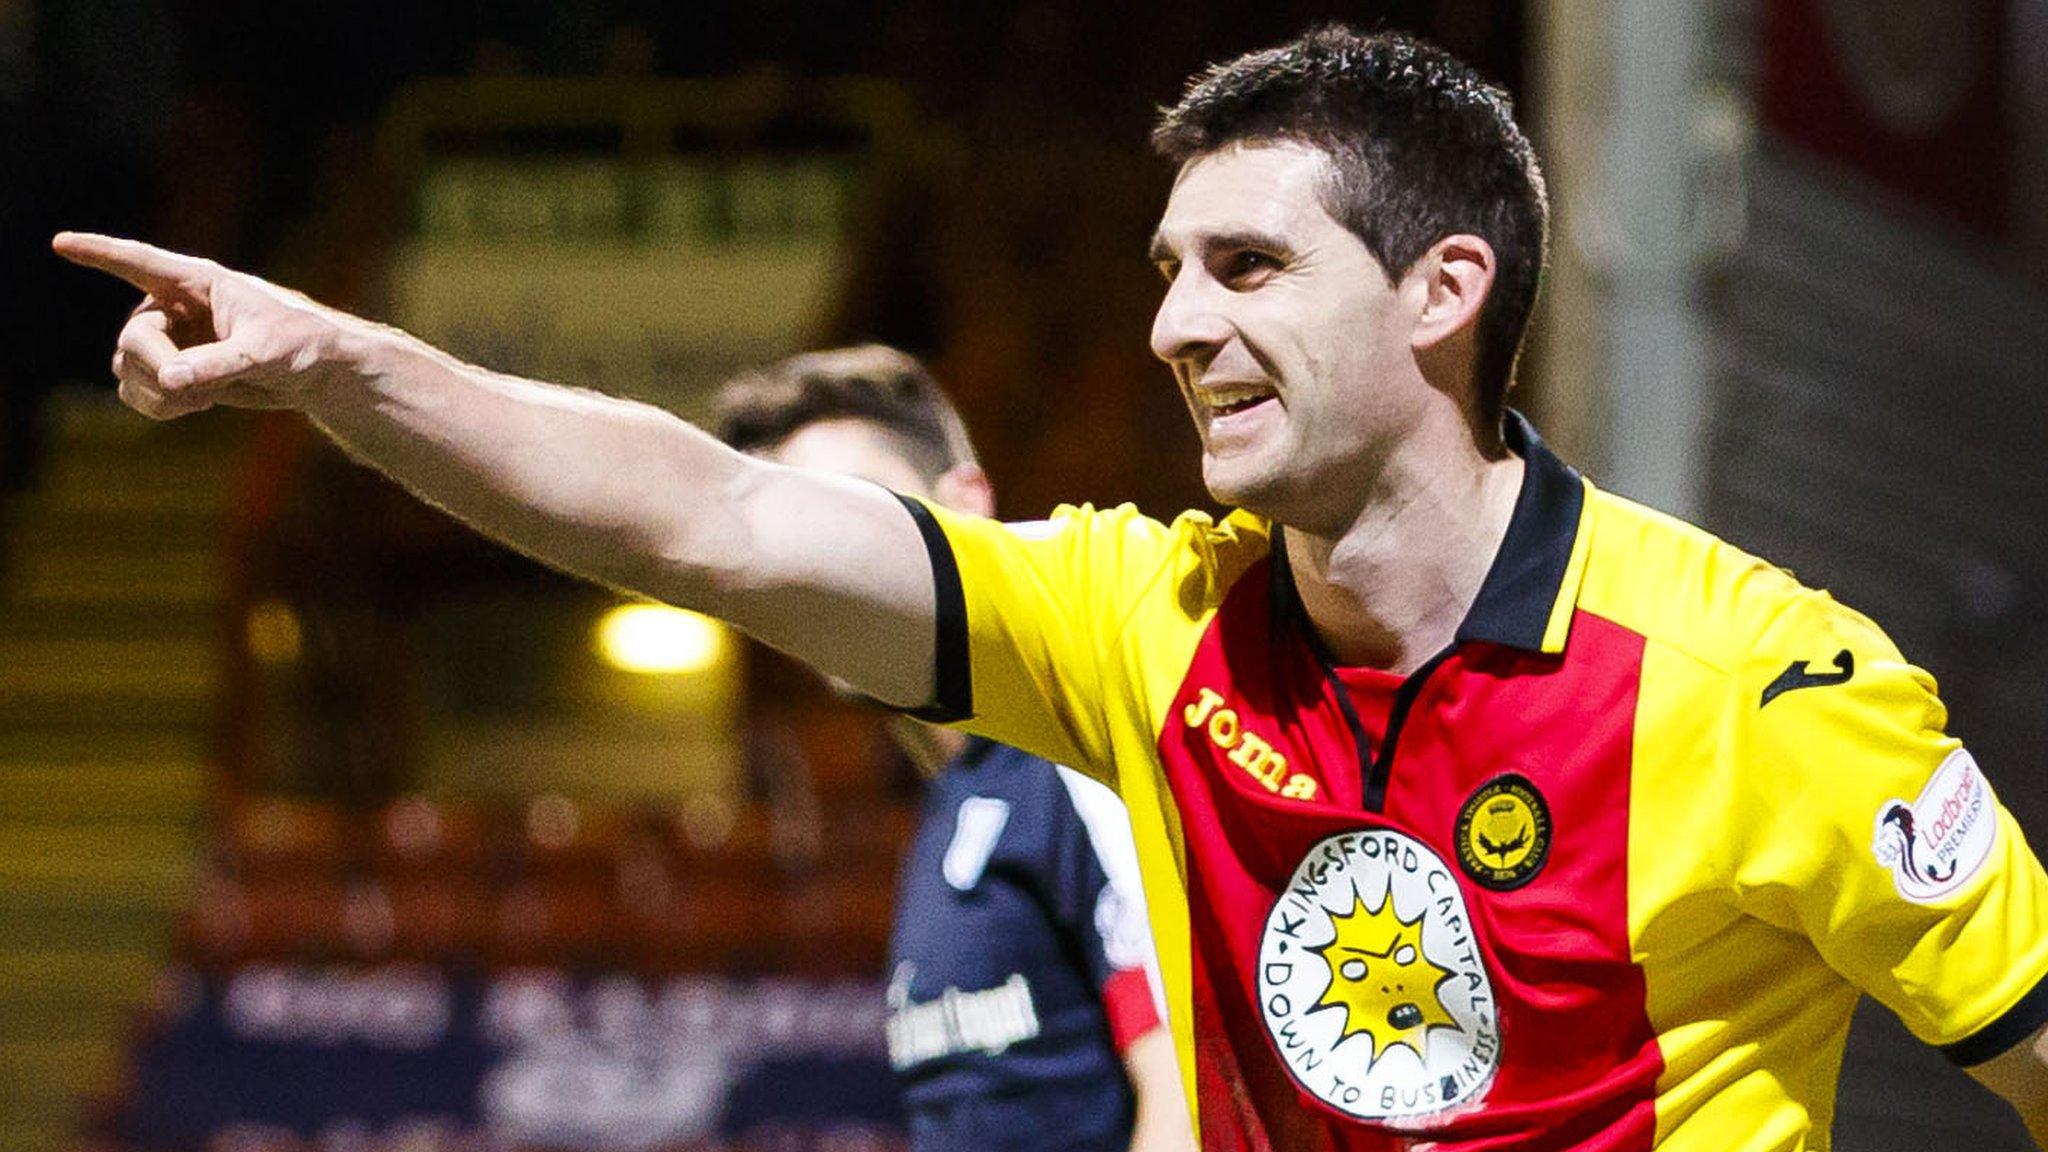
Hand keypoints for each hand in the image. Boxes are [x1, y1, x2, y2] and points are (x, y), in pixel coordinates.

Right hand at [52, 232, 362, 420]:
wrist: (313, 375)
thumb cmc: (301, 345)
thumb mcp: (266, 353)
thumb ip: (218, 364)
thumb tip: (170, 379)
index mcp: (196, 282)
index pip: (138, 262)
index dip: (98, 253)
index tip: (61, 243)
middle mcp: (171, 306)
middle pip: (133, 339)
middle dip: (159, 370)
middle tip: (199, 392)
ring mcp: (165, 340)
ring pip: (126, 368)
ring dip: (159, 393)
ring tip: (205, 399)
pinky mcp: (167, 370)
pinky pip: (135, 392)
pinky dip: (158, 406)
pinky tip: (196, 405)